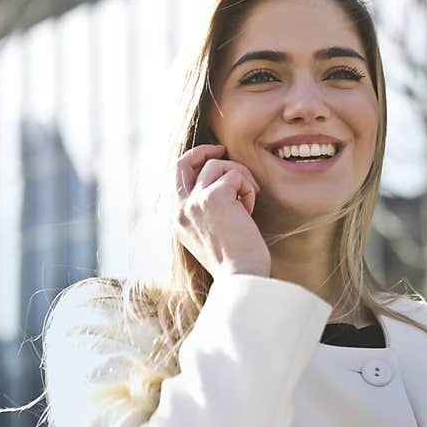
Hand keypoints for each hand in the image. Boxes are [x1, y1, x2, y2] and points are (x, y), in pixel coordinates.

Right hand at [173, 144, 270, 279]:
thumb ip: (206, 211)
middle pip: (183, 162)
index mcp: (177, 220)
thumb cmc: (235, 261)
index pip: (176, 178)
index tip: (212, 159)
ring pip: (217, 165)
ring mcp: (194, 202)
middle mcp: (180, 209)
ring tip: (247, 202)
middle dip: (203, 151)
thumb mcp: (211, 234)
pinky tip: (250, 211)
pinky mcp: (214, 197)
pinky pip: (236, 175)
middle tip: (222, 149)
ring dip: (239, 177)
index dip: (193, 163)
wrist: (241, 277)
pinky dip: (248, 189)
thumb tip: (221, 184)